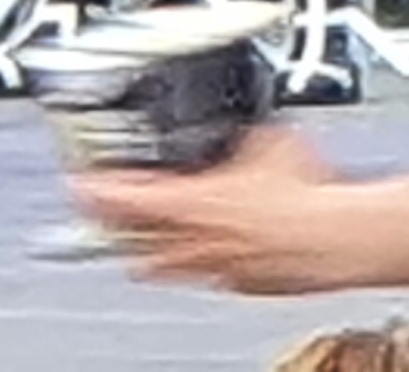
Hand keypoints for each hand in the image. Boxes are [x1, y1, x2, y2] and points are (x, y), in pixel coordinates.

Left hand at [74, 125, 362, 297]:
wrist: (331, 236)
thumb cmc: (304, 193)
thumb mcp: (269, 139)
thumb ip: (243, 136)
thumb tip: (243, 126)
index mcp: (191, 200)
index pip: (122, 197)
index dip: (93, 189)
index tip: (77, 181)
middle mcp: (190, 239)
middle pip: (126, 238)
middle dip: (109, 224)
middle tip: (97, 211)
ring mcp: (210, 267)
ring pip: (157, 265)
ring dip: (144, 250)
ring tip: (135, 241)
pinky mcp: (236, 282)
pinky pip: (202, 274)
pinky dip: (196, 260)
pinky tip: (207, 248)